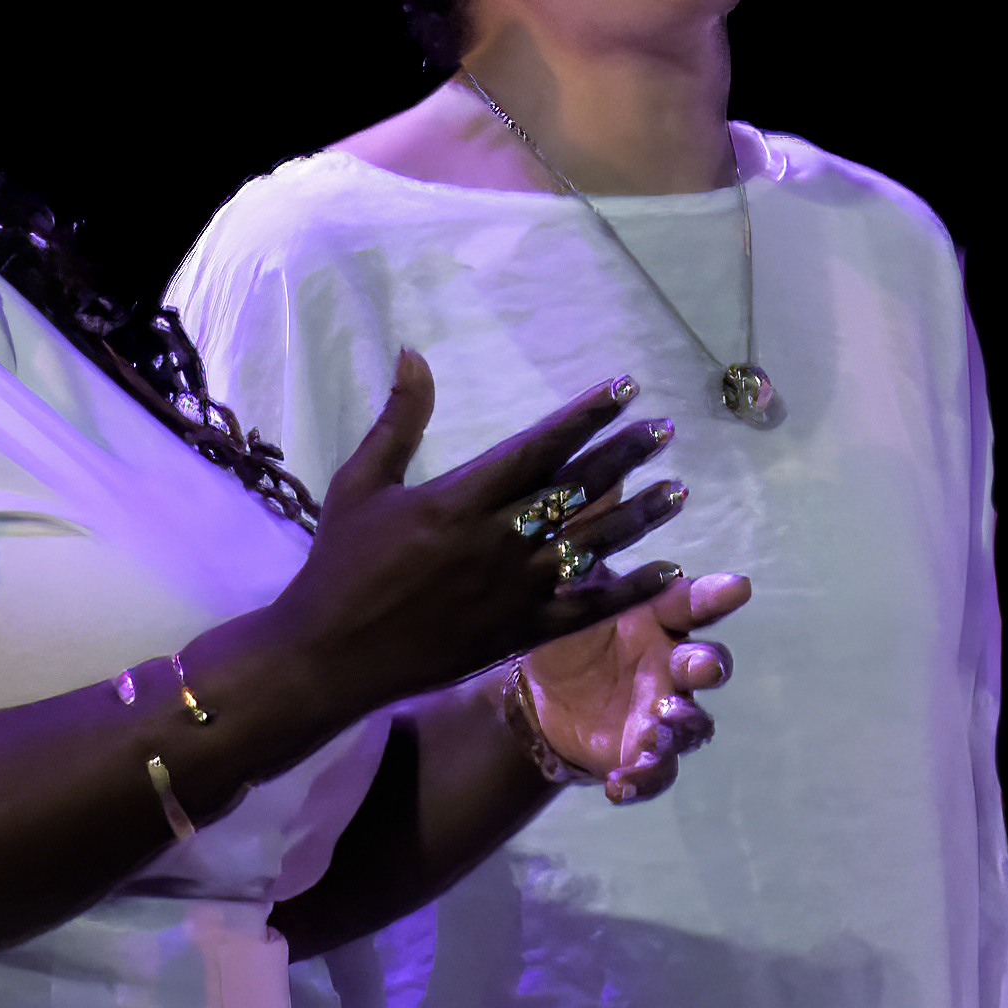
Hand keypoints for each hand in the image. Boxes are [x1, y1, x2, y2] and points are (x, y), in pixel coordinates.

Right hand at [271, 359, 691, 712]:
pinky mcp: (518, 634)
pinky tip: (669, 571)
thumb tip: (413, 352)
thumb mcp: (361, 483)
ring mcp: (511, 591)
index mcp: (457, 500)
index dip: (585, 416)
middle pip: (574, 490)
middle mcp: (493, 541)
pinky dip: (629, 591)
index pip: (537, 447)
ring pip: (590, 546)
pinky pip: (586, 610)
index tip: (624, 388)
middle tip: (664, 430)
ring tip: (678, 491)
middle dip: (624, 457)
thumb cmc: (340, 564)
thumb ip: (398, 419)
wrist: (329, 655)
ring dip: (639, 516)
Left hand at [516, 571, 749, 804]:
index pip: (693, 603)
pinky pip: (656, 774)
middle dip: (709, 666)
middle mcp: (671, 666)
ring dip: (681, 725)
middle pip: (708, 665)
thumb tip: (579, 536)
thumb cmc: (570, 636)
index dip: (717, 595)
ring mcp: (662, 714)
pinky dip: (641, 781)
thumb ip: (580, 576)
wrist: (541, 696)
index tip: (738, 588)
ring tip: (656, 728)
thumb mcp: (569, 602)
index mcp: (658, 620)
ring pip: (692, 724)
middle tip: (698, 667)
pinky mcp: (643, 755)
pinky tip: (618, 784)